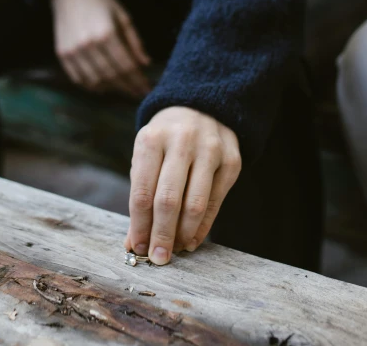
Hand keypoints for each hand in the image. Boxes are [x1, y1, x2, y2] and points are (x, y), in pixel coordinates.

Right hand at [51, 0, 150, 97]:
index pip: (125, 66)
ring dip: (111, 89)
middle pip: (111, 76)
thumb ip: (135, 41)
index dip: (138, 81)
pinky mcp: (62, 55)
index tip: (147, 89)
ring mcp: (73, 51)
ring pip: (95, 81)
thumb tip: (145, 64)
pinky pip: (78, 79)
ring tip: (123, 89)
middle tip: (138, 94)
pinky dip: (92, 86)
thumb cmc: (101, 1)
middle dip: (127, 88)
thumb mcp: (123, 16)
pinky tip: (103, 86)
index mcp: (106, 33)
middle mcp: (88, 45)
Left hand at [125, 107, 240, 264]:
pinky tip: (193, 238)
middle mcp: (181, 141)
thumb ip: (141, 196)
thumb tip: (134, 243)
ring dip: (184, 234)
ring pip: (195, 203)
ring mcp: (210, 149)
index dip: (140, 225)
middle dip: (162, 235)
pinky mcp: (231, 160)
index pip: (143, 192)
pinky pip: (216, 201)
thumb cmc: (165, 141)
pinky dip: (203, 226)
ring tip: (176, 249)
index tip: (138, 248)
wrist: (200, 107)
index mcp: (151, 139)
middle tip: (158, 258)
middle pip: (168, 199)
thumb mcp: (146, 156)